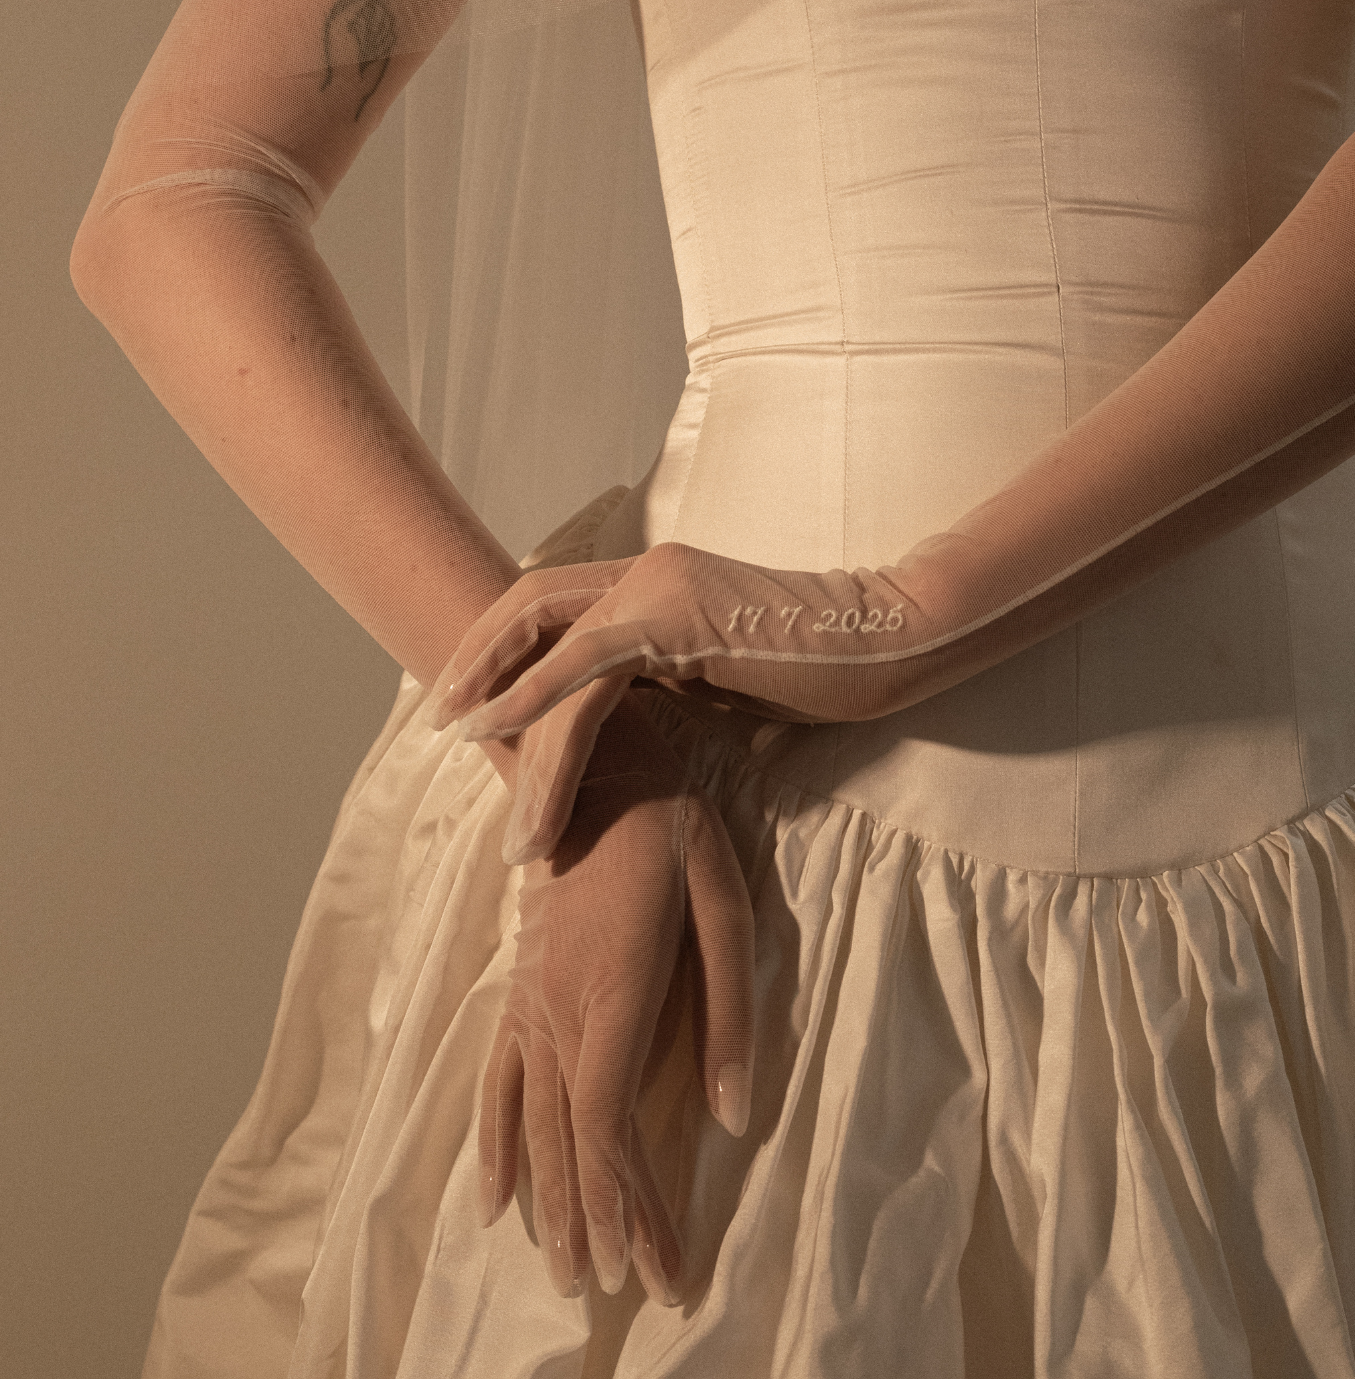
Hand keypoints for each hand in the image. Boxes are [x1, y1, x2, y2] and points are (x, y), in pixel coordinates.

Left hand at [428, 540, 979, 845]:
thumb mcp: (728, 679)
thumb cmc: (825, 667)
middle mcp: (645, 571)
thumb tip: (639, 738)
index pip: (554, 602)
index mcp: (655, 580)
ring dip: (509, 730)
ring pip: (551, 656)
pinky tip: (505, 749)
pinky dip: (539, 713)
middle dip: (475, 665)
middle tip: (439, 724)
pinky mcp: (672, 617)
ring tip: (504, 807)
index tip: (472, 703)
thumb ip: (675, 687)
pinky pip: (585, 671)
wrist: (890, 640)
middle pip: (527, 604)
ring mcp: (656, 587)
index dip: (505, 647)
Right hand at [480, 691, 754, 1304]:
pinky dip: (496, 1143)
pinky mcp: (519, 990)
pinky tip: (494, 1199)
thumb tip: (736, 1115)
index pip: (610, 1128)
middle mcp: (558, 1013)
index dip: (632, 1207)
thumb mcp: (724, 897)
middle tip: (635, 1294)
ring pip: (533, 1124)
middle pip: (573, 1143)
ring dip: (555, 1202)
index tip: (660, 1271)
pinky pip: (496, 1080)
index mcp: (613, 995)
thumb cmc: (671, 823)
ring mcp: (529, 1004)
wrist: (587, 760)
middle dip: (605, 1225)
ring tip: (572, 1275)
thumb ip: (733, 1007)